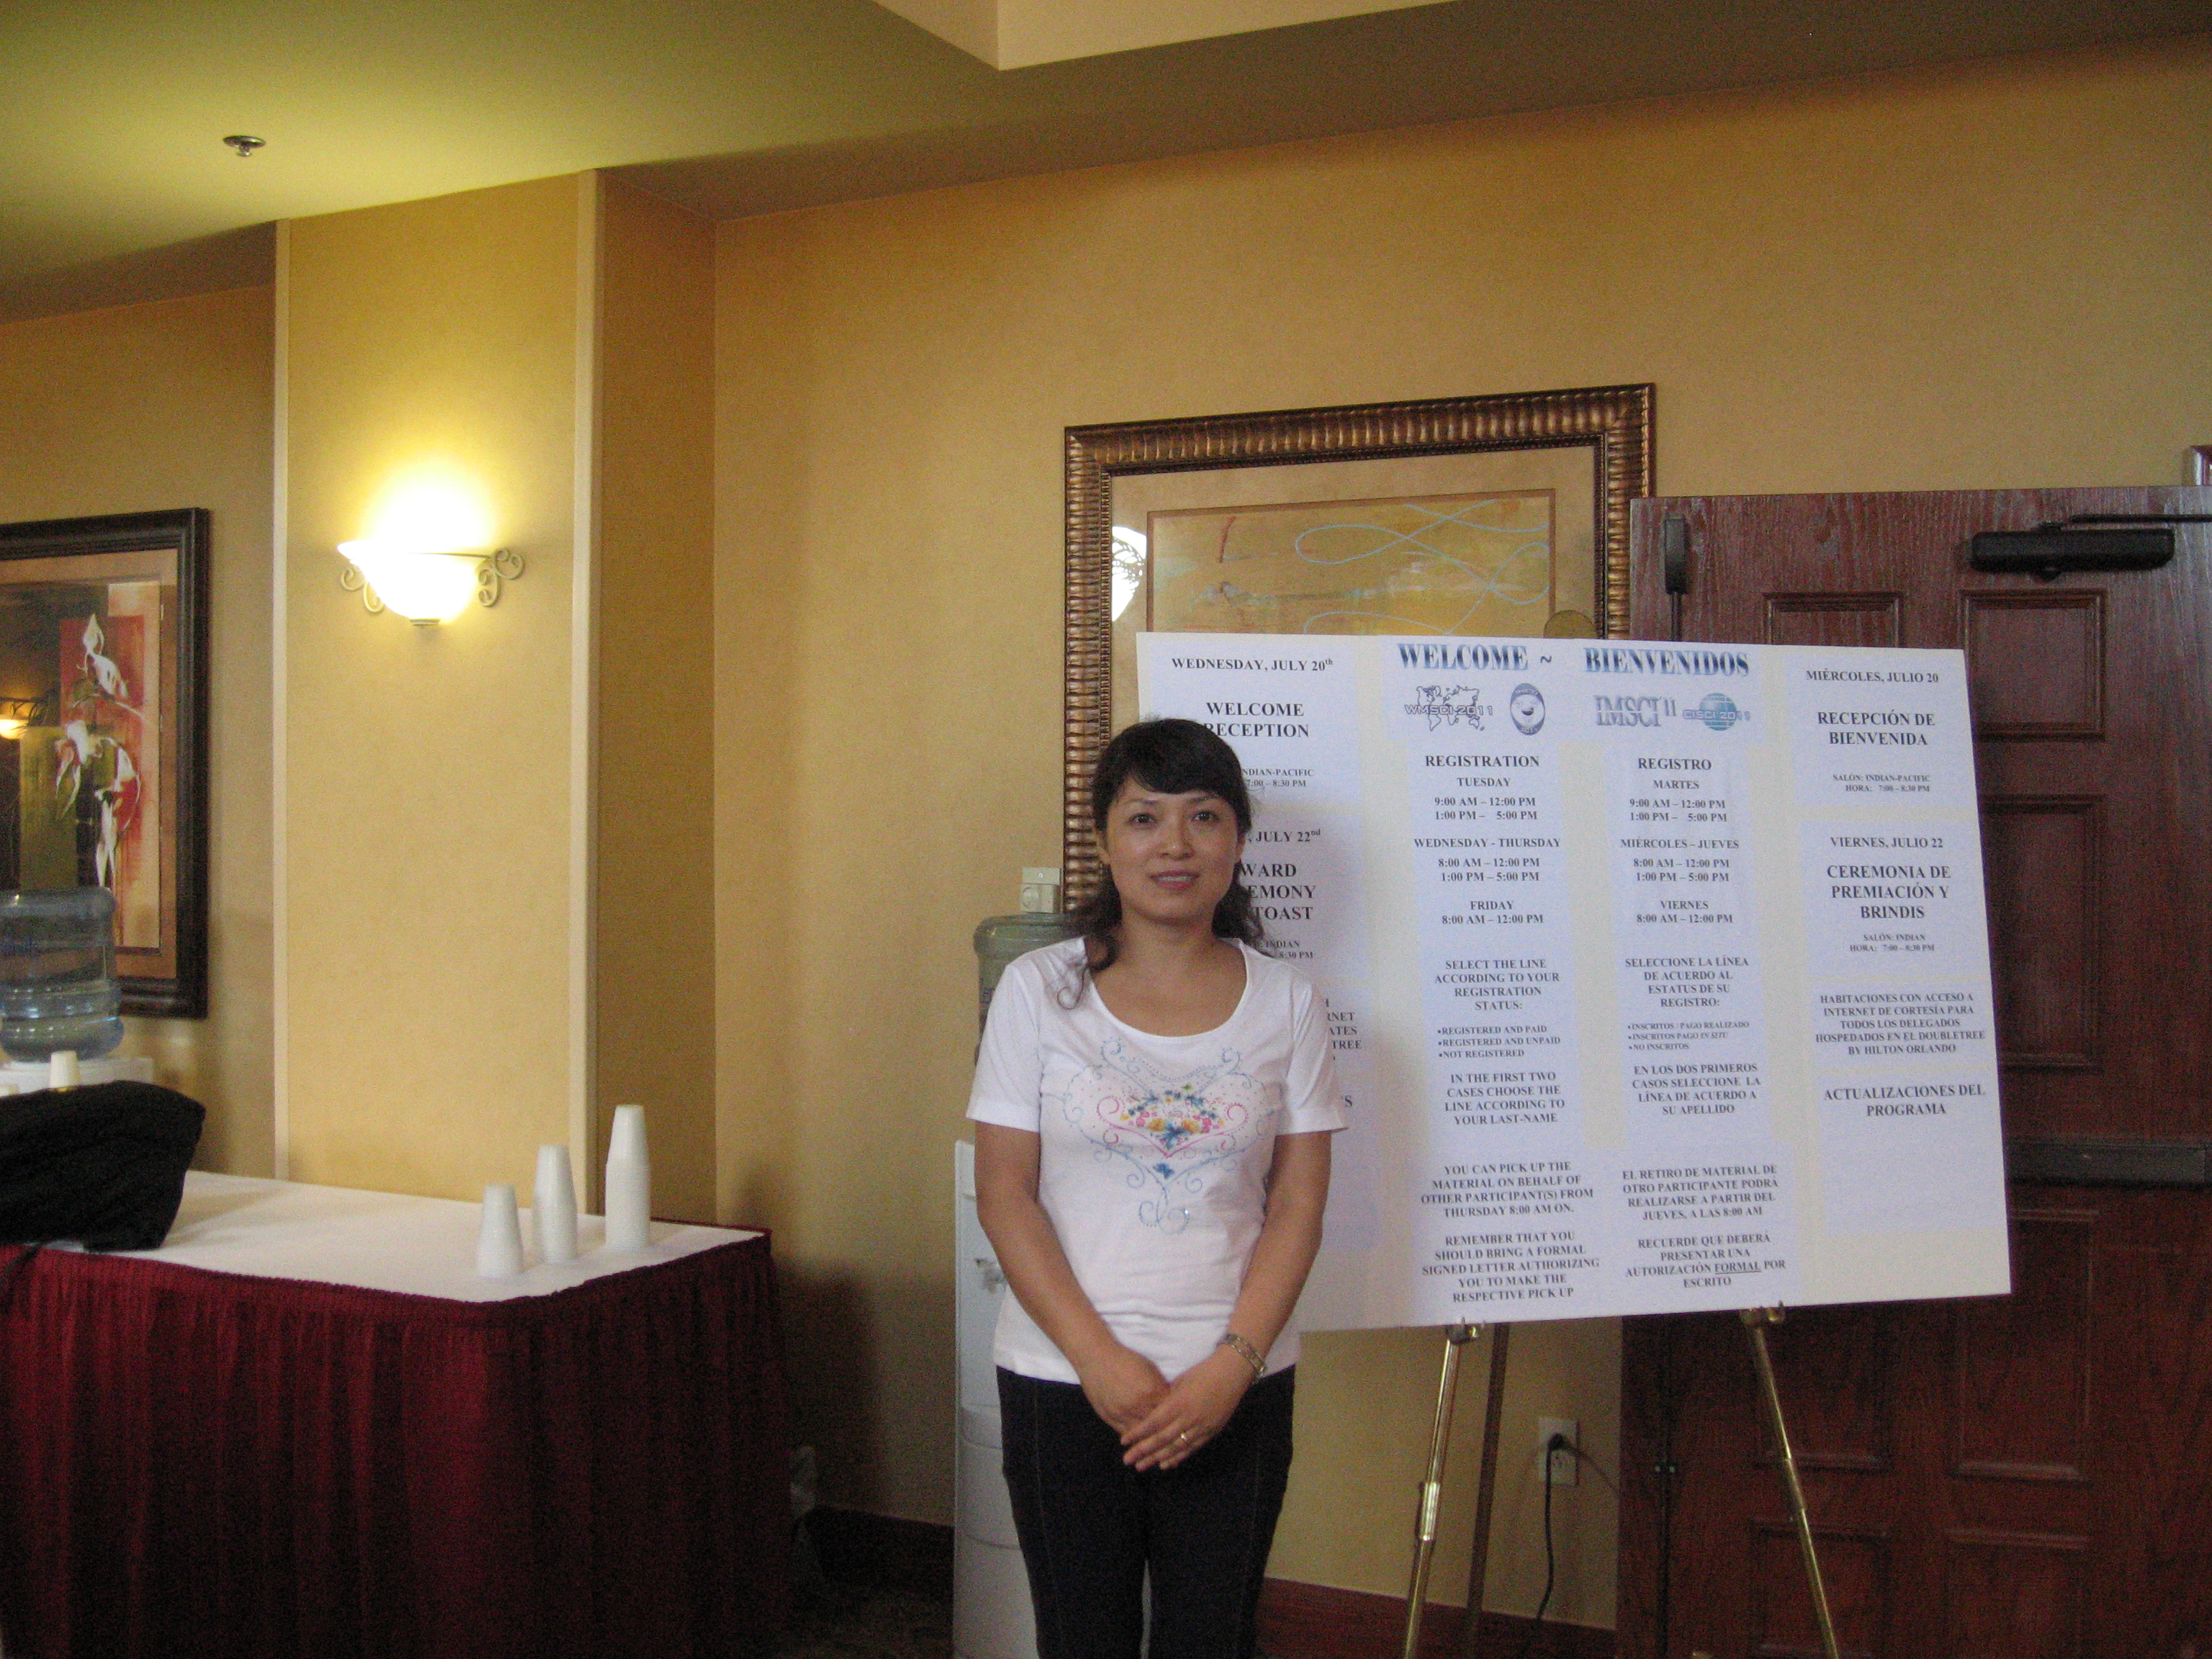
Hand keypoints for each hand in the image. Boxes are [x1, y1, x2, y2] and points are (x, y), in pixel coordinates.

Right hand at [1076, 1343, 1169, 1433]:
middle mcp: (1138, 1405)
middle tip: (1169, 1433)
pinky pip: (1125, 1433)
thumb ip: (1160, 1388)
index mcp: (1152, 1391)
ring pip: (1141, 1435)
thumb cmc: (1126, 1360)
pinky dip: (1133, 1437)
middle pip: (1157, 1426)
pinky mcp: (1109, 1417)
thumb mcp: (1150, 1369)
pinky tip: (1138, 1440)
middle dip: (1164, 1429)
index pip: (1170, 1412)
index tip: (1178, 1420)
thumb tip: (1170, 1402)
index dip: (1175, 1416)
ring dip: (1148, 1438)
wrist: (1096, 1357)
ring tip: (1155, 1442)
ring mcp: (1123, 1413)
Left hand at [1120, 1348, 1254, 1470]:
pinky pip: (1192, 1448)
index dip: (1137, 1433)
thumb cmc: (1203, 1372)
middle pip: (1162, 1439)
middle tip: (1128, 1461)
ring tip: (1142, 1467)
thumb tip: (1153, 1411)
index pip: (1153, 1422)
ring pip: (1176, 1447)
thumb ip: (1167, 1399)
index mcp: (1178, 1402)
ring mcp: (1201, 1427)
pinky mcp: (1211, 1431)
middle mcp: (1189, 1417)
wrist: (1232, 1373)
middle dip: (1143, 1451)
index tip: (1123, 1442)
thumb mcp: (1180, 1382)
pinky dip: (1178, 1457)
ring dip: (1157, 1458)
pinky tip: (1166, 1464)